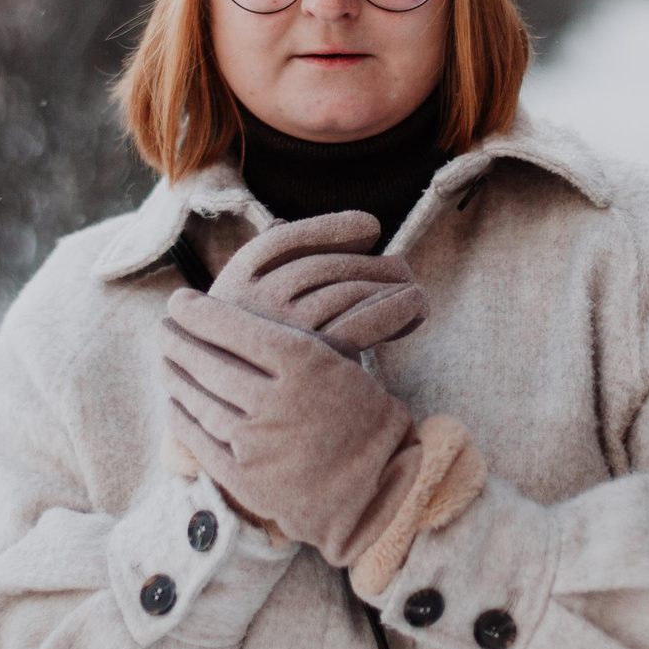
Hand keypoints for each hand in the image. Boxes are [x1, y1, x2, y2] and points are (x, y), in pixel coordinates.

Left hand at [157, 288, 422, 569]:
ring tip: (165, 360)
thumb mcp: (337, 363)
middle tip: (163, 328)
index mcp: (304, 363)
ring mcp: (256, 442)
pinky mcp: (244, 478)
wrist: (377, 489)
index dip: (197, 312)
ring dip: (175, 375)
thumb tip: (228, 321)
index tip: (178, 302)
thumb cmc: (361, 417)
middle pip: (208, 361)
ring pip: (199, 399)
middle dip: (178, 340)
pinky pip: (199, 439)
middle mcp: (275, 401)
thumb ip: (288, 343)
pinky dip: (180, 416)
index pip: (232, 328)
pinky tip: (174, 400)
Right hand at [209, 210, 427, 352]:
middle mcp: (254, 303)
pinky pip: (365, 321)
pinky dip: (398, 310)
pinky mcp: (315, 362)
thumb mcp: (239, 311)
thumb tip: (280, 220)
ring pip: (348, 290)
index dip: (330, 228)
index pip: (283, 240)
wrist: (240, 428)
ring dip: (391, 285)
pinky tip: (414, 313)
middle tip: (403, 269)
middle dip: (370, 262)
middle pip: (323, 265)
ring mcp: (283, 332)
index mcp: (233, 284)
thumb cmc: (246, 367)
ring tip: (414, 292)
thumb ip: (261, 269)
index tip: (370, 227)